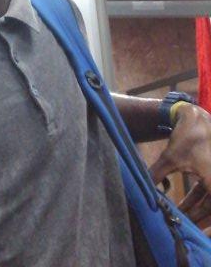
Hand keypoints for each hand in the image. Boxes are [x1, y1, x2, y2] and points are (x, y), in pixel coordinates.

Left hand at [149, 103, 210, 230]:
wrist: (197, 117)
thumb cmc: (188, 137)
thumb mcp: (171, 158)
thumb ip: (156, 174)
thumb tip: (143, 188)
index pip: (210, 212)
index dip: (199, 223)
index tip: (185, 230)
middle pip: (210, 209)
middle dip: (196, 219)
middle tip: (181, 227)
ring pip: (208, 200)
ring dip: (195, 209)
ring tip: (179, 217)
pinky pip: (206, 191)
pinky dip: (196, 198)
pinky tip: (184, 204)